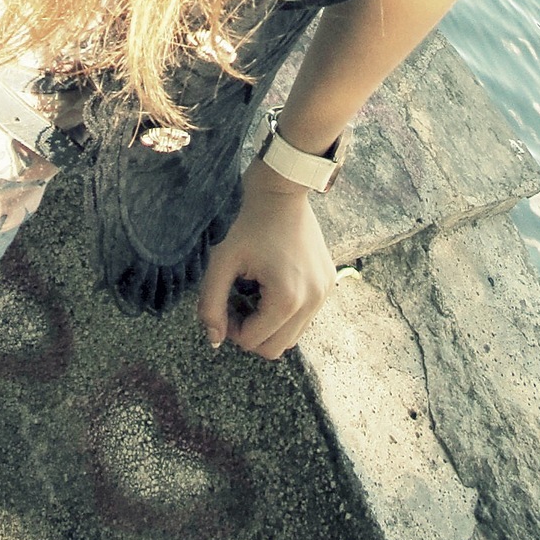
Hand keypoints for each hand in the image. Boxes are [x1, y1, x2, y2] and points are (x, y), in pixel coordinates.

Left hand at [197, 155, 335, 358]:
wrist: (282, 190)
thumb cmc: (249, 223)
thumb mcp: (222, 261)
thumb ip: (211, 304)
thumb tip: (214, 340)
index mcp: (287, 299)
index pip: (253, 342)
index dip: (231, 328)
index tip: (225, 302)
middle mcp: (312, 302)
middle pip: (275, 348)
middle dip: (251, 332)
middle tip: (237, 303)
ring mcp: (325, 294)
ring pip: (292, 337)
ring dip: (269, 326)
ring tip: (254, 294)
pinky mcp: (329, 284)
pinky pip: (305, 318)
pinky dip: (286, 314)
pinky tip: (272, 286)